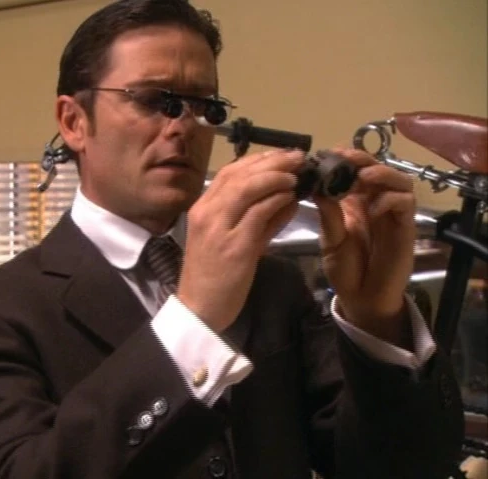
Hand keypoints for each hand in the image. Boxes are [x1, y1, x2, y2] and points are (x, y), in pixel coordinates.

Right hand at [177, 149, 304, 331]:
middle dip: (272, 161)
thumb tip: (287, 197)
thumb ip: (260, 220)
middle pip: (239, 175)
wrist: (200, 309)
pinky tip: (291, 197)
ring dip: (276, 176)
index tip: (283, 155)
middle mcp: (207, 214)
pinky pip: (257, 214)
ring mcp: (219, 230)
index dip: (258, 160)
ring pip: (247, 188)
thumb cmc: (214, 278)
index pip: (229, 173)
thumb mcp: (234, 241)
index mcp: (202, 209)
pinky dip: (275, 201)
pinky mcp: (234, 247)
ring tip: (298, 174)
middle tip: (298, 157)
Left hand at [313, 148, 415, 343]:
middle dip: (362, 160)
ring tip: (362, 177)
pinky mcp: (405, 227)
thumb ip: (328, 214)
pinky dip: (390, 199)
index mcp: (353, 202)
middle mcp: (375, 202)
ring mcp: (392, 214)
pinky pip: (405, 204)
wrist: (362, 299)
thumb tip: (316, 186)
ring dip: (381, 174)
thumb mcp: (330, 239)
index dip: (345, 158)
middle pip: (378, 168)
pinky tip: (373, 207)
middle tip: (346, 159)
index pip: (355, 170)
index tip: (327, 154)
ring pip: (398, 180)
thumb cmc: (345, 269)